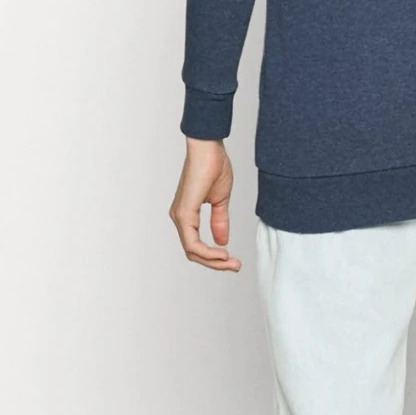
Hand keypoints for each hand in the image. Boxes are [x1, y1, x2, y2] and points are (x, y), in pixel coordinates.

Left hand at [170, 138, 241, 270]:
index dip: (214, 258)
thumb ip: (219, 221)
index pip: (196, 246)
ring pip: (192, 251)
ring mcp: (179, 216)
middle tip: (236, 266)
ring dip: (213, 261)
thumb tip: (222, 241)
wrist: (209, 148)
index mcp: (187, 215)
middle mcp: (179, 217)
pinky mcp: (183, 212)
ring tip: (232, 263)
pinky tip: (222, 253)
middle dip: (215, 264)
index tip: (233, 261)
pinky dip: (208, 252)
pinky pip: (192, 243)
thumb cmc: (213, 166)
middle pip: (193, 253)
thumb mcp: (221, 200)